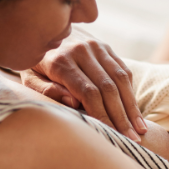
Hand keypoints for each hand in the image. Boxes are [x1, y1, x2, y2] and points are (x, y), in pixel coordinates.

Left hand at [20, 27, 146, 141]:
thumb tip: (73, 102)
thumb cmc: (34, 63)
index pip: (89, 93)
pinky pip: (123, 70)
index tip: (113, 135)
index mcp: (60, 61)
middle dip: (121, 116)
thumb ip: (45, 90)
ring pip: (120, 79)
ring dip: (132, 106)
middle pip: (108, 88)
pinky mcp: (105, 46)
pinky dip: (130, 92)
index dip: (103, 115)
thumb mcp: (28, 77)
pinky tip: (135, 111)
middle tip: (133, 139)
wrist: (42, 29)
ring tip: (140, 129)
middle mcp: (81, 50)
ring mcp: (96, 46)